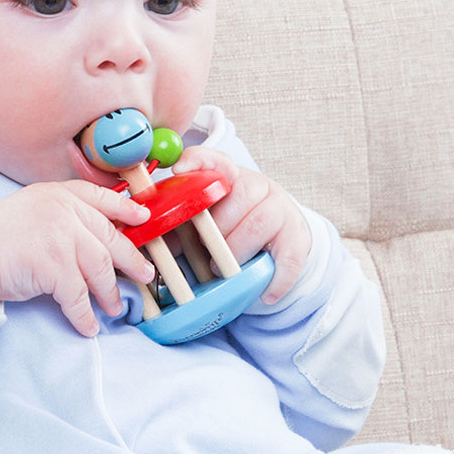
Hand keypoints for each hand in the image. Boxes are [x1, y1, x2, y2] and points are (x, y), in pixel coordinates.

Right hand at [0, 181, 155, 336]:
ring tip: (115, 307)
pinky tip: (89, 326)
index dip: (126, 210)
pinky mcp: (55, 268)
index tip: (144, 219)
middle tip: (144, 274)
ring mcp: (62, 240)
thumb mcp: (36, 207)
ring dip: (110, 293)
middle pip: (110, 238)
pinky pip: (79, 297)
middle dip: (131, 260)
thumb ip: (66, 213)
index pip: (102, 198)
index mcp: (62, 195)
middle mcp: (66, 213)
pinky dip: (85, 315)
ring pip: (100, 269)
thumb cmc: (1, 234)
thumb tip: (99, 235)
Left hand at [173, 147, 311, 303]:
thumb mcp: (209, 219)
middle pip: (241, 194)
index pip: (215, 160)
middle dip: (218, 226)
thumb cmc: (233, 226)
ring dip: (237, 249)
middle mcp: (259, 186)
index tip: (179, 170)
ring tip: (220, 271)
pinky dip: (277, 279)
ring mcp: (282, 210)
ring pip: (260, 222)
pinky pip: (289, 258)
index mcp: (230, 177)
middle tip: (204, 248)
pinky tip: (265, 294)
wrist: (279, 237)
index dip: (197, 162)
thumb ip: (184, 224)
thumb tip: (155, 240)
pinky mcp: (297, 236)